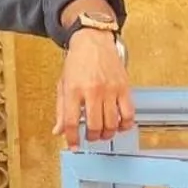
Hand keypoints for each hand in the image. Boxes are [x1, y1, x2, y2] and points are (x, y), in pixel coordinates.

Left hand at [54, 32, 134, 147]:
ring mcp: (109, 89)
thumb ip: (61, 110)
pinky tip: (120, 126)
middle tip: (91, 137)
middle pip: (94, 125)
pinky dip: (125, 124)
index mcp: (73, 90)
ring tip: (104, 133)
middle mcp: (91, 91)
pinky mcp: (123, 87)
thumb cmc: (77, 62)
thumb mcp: (63, 84)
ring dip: (107, 134)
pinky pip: (128, 113)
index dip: (72, 138)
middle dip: (92, 137)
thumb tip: (58, 131)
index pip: (71, 121)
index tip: (74, 146)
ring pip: (112, 123)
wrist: (93, 41)